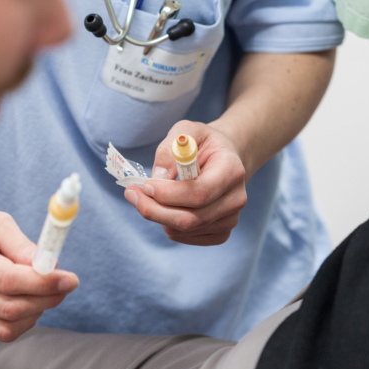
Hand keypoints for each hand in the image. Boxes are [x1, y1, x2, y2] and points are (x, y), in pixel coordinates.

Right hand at [0, 200, 78, 341]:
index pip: (7, 279)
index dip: (44, 283)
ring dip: (37, 312)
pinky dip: (22, 321)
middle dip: (47, 299)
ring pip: (7, 326)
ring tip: (46, 291)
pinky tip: (28, 301)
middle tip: (66, 284)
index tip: (71, 279)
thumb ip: (22, 244)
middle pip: (9, 307)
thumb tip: (51, 268)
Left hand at [124, 120, 247, 245]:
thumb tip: (157, 179)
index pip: (199, 193)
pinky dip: (167, 224)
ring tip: (149, 196)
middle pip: (190, 219)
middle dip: (154, 210)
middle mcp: (236, 199)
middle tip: (132, 195)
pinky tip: (166, 206)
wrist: (224, 158)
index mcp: (232, 171)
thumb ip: (170, 150)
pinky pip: (185, 237)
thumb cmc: (204, 143)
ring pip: (183, 230)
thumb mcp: (186, 132)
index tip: (145, 185)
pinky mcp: (220, 233)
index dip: (167, 194)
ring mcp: (230, 220)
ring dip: (158, 215)